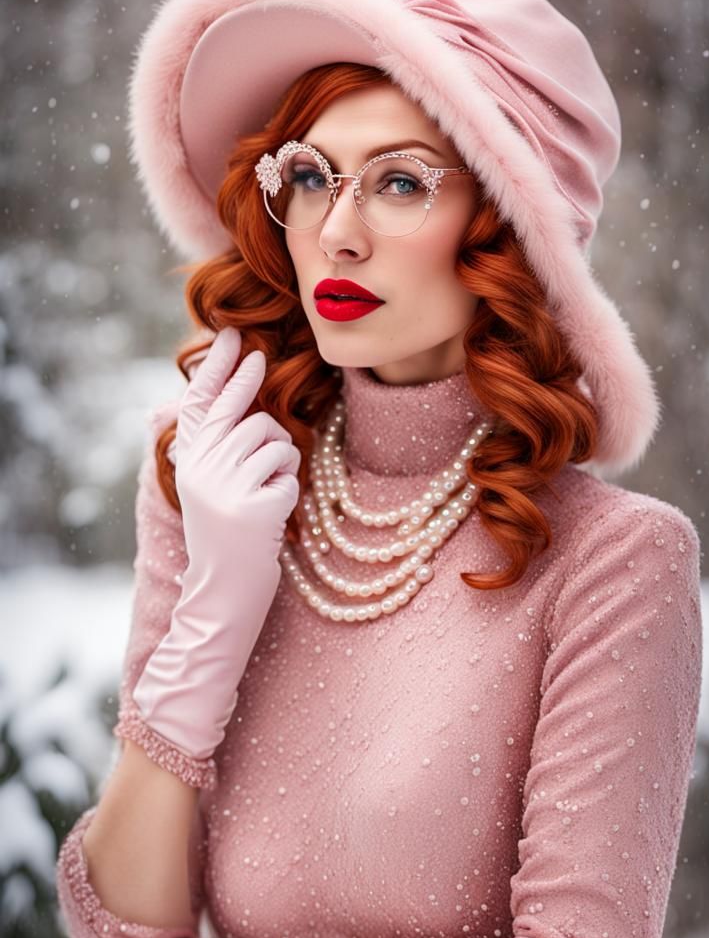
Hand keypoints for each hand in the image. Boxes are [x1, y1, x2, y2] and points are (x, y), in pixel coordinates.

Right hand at [133, 326, 301, 761]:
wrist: (219, 601)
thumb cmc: (225, 544)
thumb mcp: (208, 491)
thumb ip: (214, 447)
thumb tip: (229, 398)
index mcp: (187, 463)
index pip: (201, 403)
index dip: (219, 368)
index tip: (235, 336)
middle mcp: (201, 469)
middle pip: (249, 419)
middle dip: (261, 409)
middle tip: (263, 360)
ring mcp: (227, 486)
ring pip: (276, 442)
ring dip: (283, 466)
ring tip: (267, 498)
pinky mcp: (255, 507)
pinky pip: (291, 474)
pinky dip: (291, 493)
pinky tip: (275, 519)